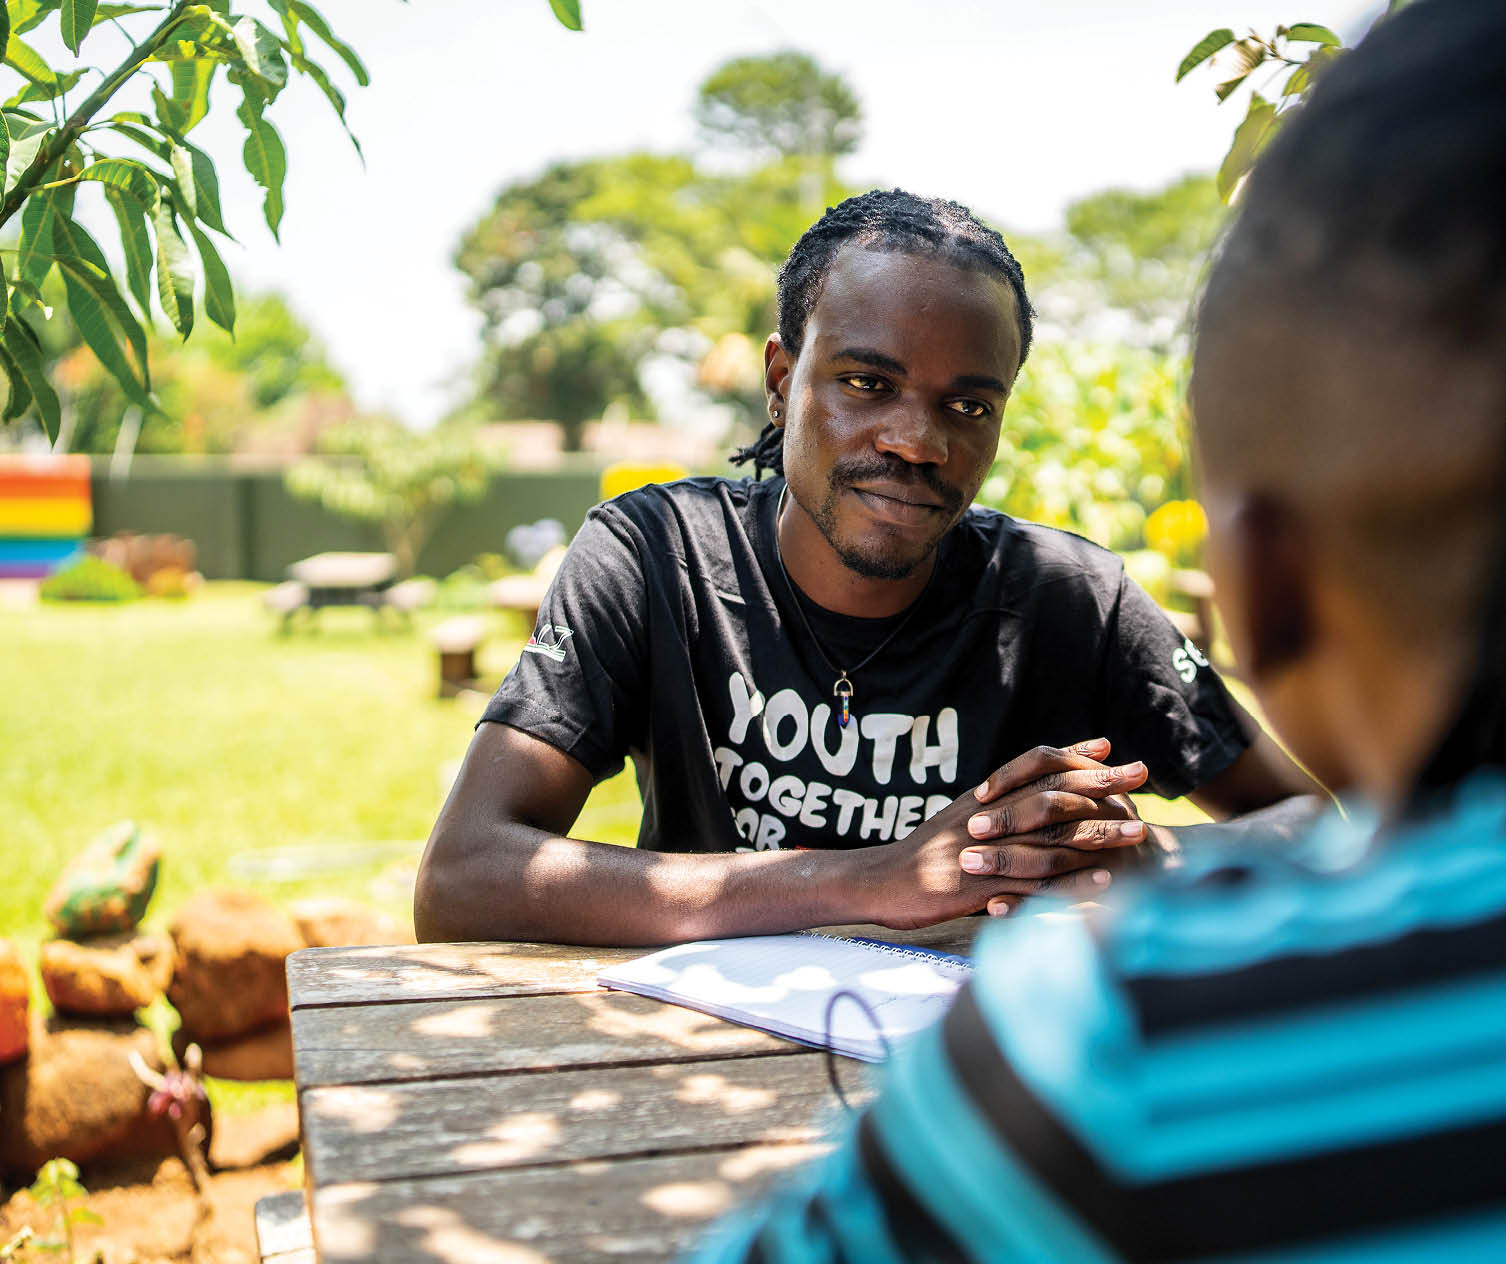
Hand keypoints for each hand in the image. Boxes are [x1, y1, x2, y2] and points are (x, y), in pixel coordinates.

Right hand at [853, 744, 1136, 929]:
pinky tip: (1104, 881)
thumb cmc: (919, 857)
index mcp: (983, 800)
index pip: (1034, 767)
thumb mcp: (955, 820)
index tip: (1110, 749)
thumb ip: (990, 807)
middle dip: (1101, 783)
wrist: (877, 881)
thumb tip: (1020, 795)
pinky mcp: (984, 886)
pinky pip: (1036, 883)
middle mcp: (988, 816)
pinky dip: (1072, 881)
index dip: (1073, 756)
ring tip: (1138, 830)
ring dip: (1099, 832)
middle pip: (1053, 792)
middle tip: (1142, 774)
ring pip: (1051, 836)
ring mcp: (988, 850)